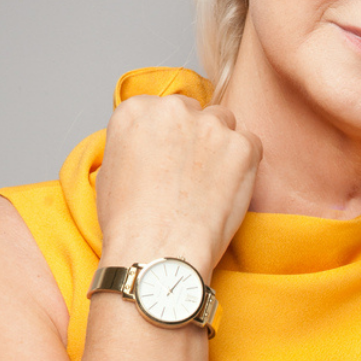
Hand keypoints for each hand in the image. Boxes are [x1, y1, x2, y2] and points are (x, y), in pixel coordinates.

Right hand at [95, 95, 261, 276]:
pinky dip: (244, 164)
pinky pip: (251, 144)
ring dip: (221, 145)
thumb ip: (135, 142)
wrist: (158, 252)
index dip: (169, 135)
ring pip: (224, 123)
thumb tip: (151, 143)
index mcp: (136, 111)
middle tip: (191, 173)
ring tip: (209, 184)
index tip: (170, 155)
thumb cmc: (130, 223)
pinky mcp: (242, 145)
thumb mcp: (110, 171)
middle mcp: (174, 109)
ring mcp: (211, 125)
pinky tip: (227, 190)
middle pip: (195, 111)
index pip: (162, 108)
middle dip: (195, 136)